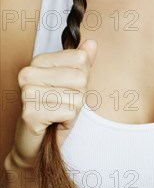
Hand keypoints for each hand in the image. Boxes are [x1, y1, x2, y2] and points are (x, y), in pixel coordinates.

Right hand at [10, 39, 96, 167]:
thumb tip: (92, 43)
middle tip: (63, 104)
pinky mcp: (30, 114)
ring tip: (59, 113)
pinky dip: (67, 121)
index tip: (68, 88)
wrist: (36, 145)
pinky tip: (55, 123)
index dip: (83, 76)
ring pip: (76, 96)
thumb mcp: (74, 84)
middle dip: (78, 95)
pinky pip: (69, 112)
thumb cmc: (57, 110)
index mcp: (39, 60)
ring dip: (73, 110)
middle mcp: (29, 73)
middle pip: (80, 78)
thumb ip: (83, 63)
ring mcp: (27, 93)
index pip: (81, 58)